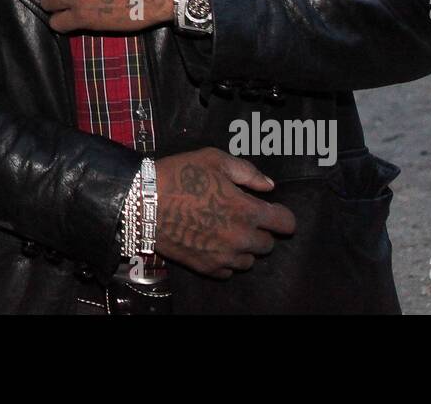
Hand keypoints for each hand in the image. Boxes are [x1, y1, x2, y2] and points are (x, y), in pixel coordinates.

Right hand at [154, 147, 296, 277]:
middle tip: (242, 217)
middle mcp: (241, 238)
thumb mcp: (214, 160)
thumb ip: (247, 172)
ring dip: (244, 247)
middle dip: (260, 230)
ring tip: (227, 232)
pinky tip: (213, 244)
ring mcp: (223, 256)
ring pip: (249, 260)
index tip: (271, 210)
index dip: (281, 215)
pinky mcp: (206, 267)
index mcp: (248, 211)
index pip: (286, 223)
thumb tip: (269, 185)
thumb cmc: (180, 175)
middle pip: (268, 244)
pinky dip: (226, 260)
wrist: (144, 202)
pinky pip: (228, 271)